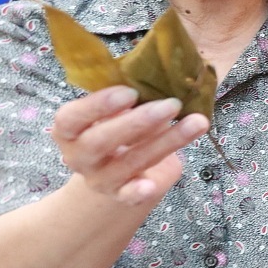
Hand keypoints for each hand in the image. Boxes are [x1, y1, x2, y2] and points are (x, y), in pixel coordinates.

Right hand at [52, 86, 209, 207]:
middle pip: (100, 141)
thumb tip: (160, 71)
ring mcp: (99, 178)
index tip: (130, 92)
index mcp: (69, 129)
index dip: (98, 105)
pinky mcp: (121, 194)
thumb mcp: (119, 110)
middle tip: (172, 104)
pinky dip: (138, 192)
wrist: (120, 171)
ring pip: (129, 162)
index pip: (71, 117)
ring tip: (197, 122)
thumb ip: (129, 96)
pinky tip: (151, 186)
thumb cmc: (121, 129)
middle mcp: (79, 156)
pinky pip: (128, 196)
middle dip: (138, 122)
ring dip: (165, 142)